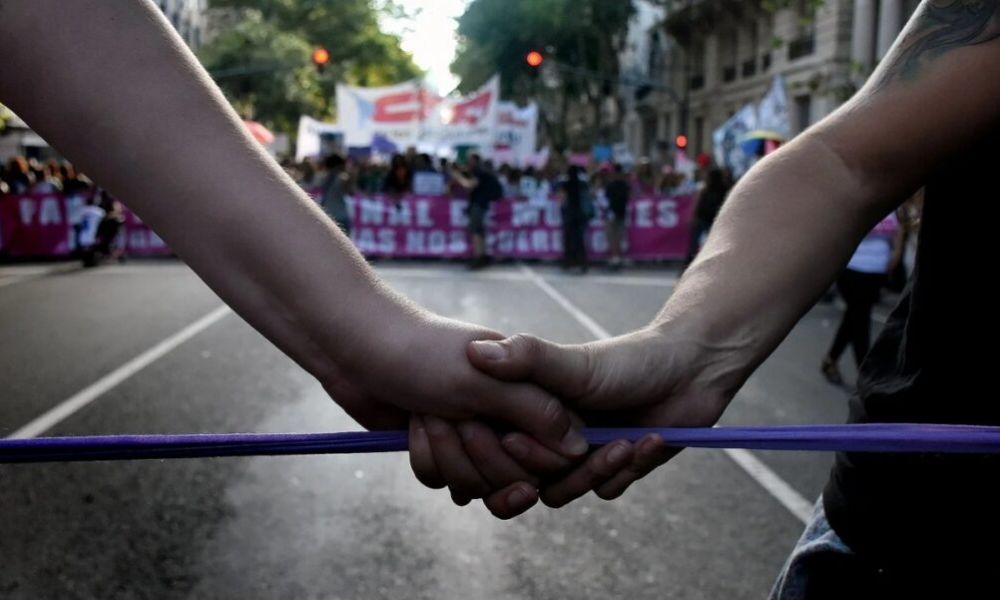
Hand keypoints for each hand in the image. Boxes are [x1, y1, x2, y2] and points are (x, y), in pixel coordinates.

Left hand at [320, 311, 589, 459]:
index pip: (554, 452)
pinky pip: (445, 481)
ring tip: (430, 417)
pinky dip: (426, 459)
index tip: (506, 439)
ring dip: (448, 458)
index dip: (532, 459)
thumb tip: (580, 446)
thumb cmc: (421, 351)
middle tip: (458, 420)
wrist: (356, 342)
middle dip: (481, 459)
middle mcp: (506, 417)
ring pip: (477, 485)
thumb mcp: (481, 380)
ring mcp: (473, 433)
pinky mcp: (442, 448)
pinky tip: (414, 427)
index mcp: (528, 395)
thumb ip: (534, 411)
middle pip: (515, 478)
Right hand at [409, 325, 745, 517]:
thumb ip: (526, 361)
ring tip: (624, 442)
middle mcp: (546, 436)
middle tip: (579, 444)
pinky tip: (650, 440)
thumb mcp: (573, 362)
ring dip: (594, 469)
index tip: (516, 438)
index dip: (503, 450)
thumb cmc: (627, 360)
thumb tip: (473, 353)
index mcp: (527, 410)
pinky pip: (606, 489)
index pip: (494, 448)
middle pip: (525, 477)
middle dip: (550, 465)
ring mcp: (578, 454)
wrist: (690, 368)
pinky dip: (628, 468)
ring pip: (564, 489)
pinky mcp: (612, 468)